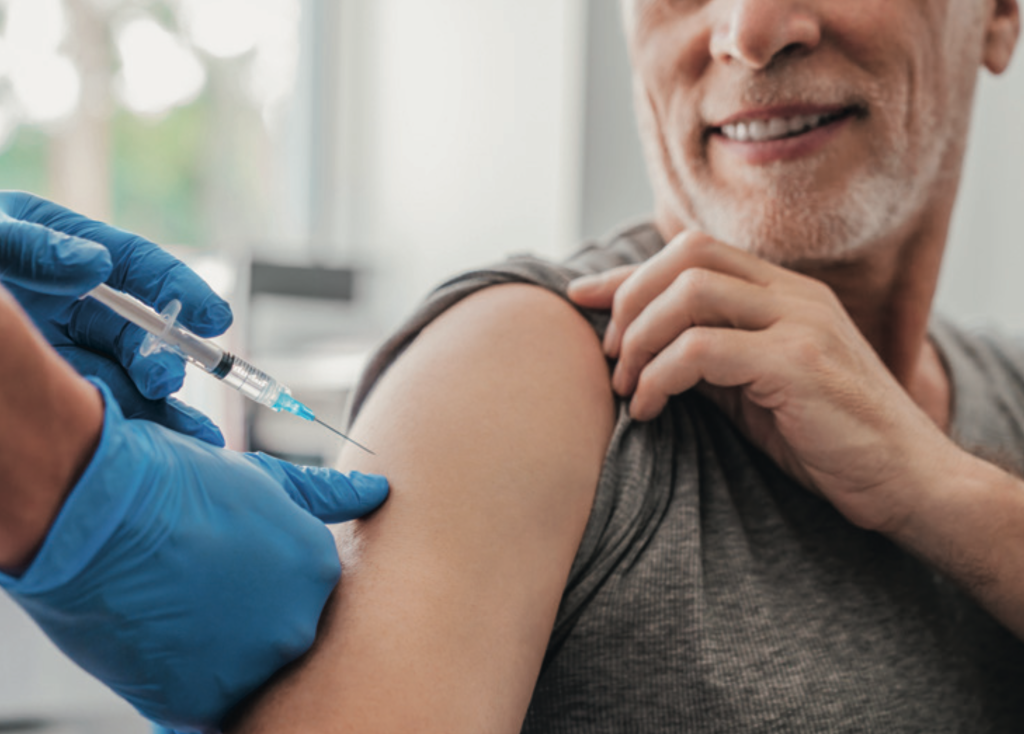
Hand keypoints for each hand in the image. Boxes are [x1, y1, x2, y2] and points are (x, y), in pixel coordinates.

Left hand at [0, 191, 231, 443]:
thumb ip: (31, 246)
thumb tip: (94, 263)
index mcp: (58, 260)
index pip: (133, 269)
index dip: (177, 288)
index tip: (214, 317)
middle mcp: (66, 309)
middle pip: (136, 331)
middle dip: (162, 358)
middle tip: (160, 382)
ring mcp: (59, 357)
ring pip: (128, 380)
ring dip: (163, 407)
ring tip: (190, 438)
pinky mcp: (50, 400)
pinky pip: (106, 417)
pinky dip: (142, 436)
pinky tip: (171, 452)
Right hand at [0, 380, 388, 733]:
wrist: (96, 510)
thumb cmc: (178, 486)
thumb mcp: (265, 480)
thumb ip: (328, 496)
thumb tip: (380, 490)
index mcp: (319, 571)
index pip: (300, 593)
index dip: (256, 581)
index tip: (223, 568)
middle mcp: (298, 624)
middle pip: (276, 635)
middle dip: (242, 620)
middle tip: (195, 591)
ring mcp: (253, 667)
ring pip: (242, 673)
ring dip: (212, 654)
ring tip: (173, 612)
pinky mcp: (201, 703)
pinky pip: (204, 706)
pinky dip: (184, 684)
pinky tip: (159, 644)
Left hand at [568, 231, 952, 532]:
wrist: (908, 480)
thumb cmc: (826, 439)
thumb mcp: (755, 387)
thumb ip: (709, 356)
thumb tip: (639, 349)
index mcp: (783, 292)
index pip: (691, 254)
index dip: (626, 273)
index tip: (579, 297)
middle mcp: (792, 293)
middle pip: (685, 255)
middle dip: (630, 301)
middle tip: (611, 359)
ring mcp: (800, 322)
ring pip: (690, 292)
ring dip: (640, 340)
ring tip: (628, 389)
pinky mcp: (799, 363)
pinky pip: (701, 349)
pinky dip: (659, 377)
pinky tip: (649, 410)